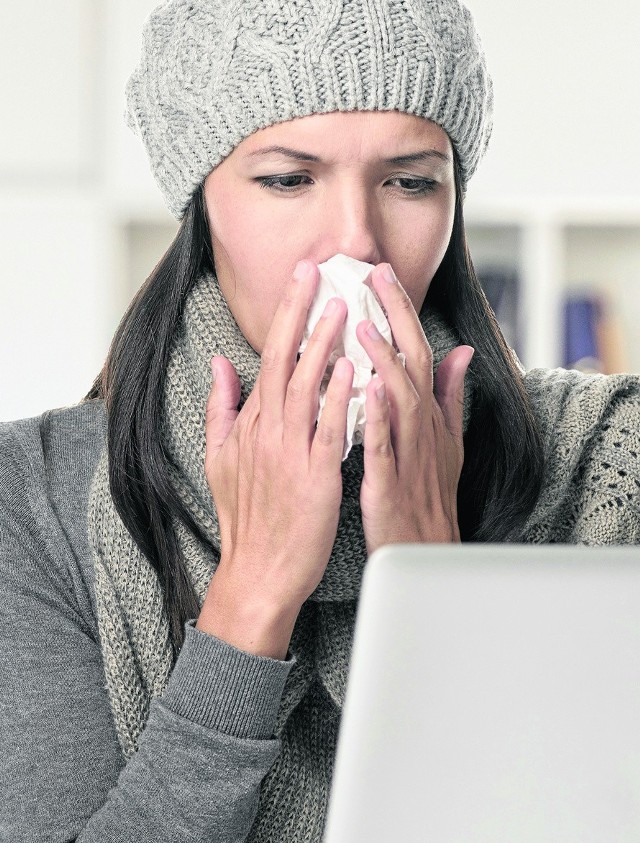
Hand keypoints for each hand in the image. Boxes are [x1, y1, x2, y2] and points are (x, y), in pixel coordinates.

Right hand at [203, 260, 354, 641]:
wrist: (257, 572)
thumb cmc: (247, 518)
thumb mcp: (220, 458)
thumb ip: (222, 407)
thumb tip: (220, 364)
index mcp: (252, 424)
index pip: (270, 356)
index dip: (286, 315)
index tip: (301, 279)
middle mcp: (268, 431)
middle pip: (283, 359)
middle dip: (299, 311)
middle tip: (316, 270)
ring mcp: (289, 452)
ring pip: (306, 386)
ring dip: (323, 344)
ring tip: (341, 305)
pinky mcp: (313, 477)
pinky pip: (327, 430)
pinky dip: (338, 398)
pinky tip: (350, 370)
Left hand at [355, 263, 474, 554]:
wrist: (424, 552)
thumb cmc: (429, 496)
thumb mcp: (447, 442)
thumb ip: (450, 396)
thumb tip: (462, 351)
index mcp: (428, 417)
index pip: (419, 352)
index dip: (402, 312)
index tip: (382, 273)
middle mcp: (422, 430)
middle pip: (415, 364)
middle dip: (397, 319)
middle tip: (376, 275)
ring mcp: (408, 457)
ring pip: (402, 402)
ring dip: (386, 363)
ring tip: (365, 326)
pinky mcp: (390, 486)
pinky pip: (384, 449)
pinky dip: (377, 421)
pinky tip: (365, 394)